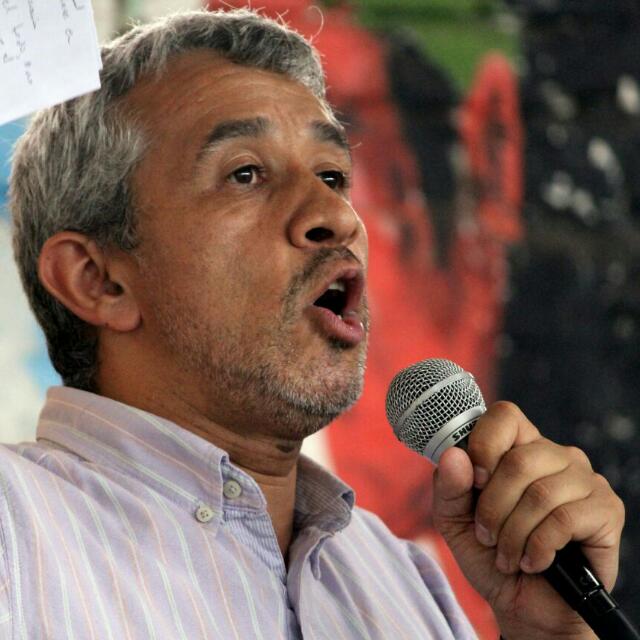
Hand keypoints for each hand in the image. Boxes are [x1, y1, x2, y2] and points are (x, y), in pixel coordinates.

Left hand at [432, 401, 624, 639]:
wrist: (526, 606)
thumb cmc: (490, 555)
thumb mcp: (455, 522)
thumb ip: (448, 487)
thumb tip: (454, 455)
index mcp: (518, 447)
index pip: (505, 416)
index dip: (484, 444)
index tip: (474, 481)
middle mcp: (554, 455)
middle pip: (518, 460)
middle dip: (493, 506)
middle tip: (487, 535)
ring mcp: (584, 479)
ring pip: (540, 493)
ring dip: (513, 533)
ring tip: (508, 555)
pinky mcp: (606, 509)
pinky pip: (564, 519)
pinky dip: (538, 547)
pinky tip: (534, 561)